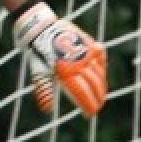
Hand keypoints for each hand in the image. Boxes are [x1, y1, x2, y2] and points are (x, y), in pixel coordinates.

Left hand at [12, 1, 106, 116]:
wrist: (40, 27)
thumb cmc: (37, 52)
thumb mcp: (38, 72)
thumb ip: (45, 90)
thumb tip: (46, 109)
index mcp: (66, 72)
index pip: (82, 93)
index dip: (88, 105)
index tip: (91, 114)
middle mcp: (79, 62)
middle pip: (94, 83)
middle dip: (98, 97)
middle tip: (98, 105)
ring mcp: (85, 51)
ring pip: (99, 71)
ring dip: (102, 84)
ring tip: (101, 93)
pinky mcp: (88, 41)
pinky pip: (100, 54)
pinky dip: (102, 64)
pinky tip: (101, 71)